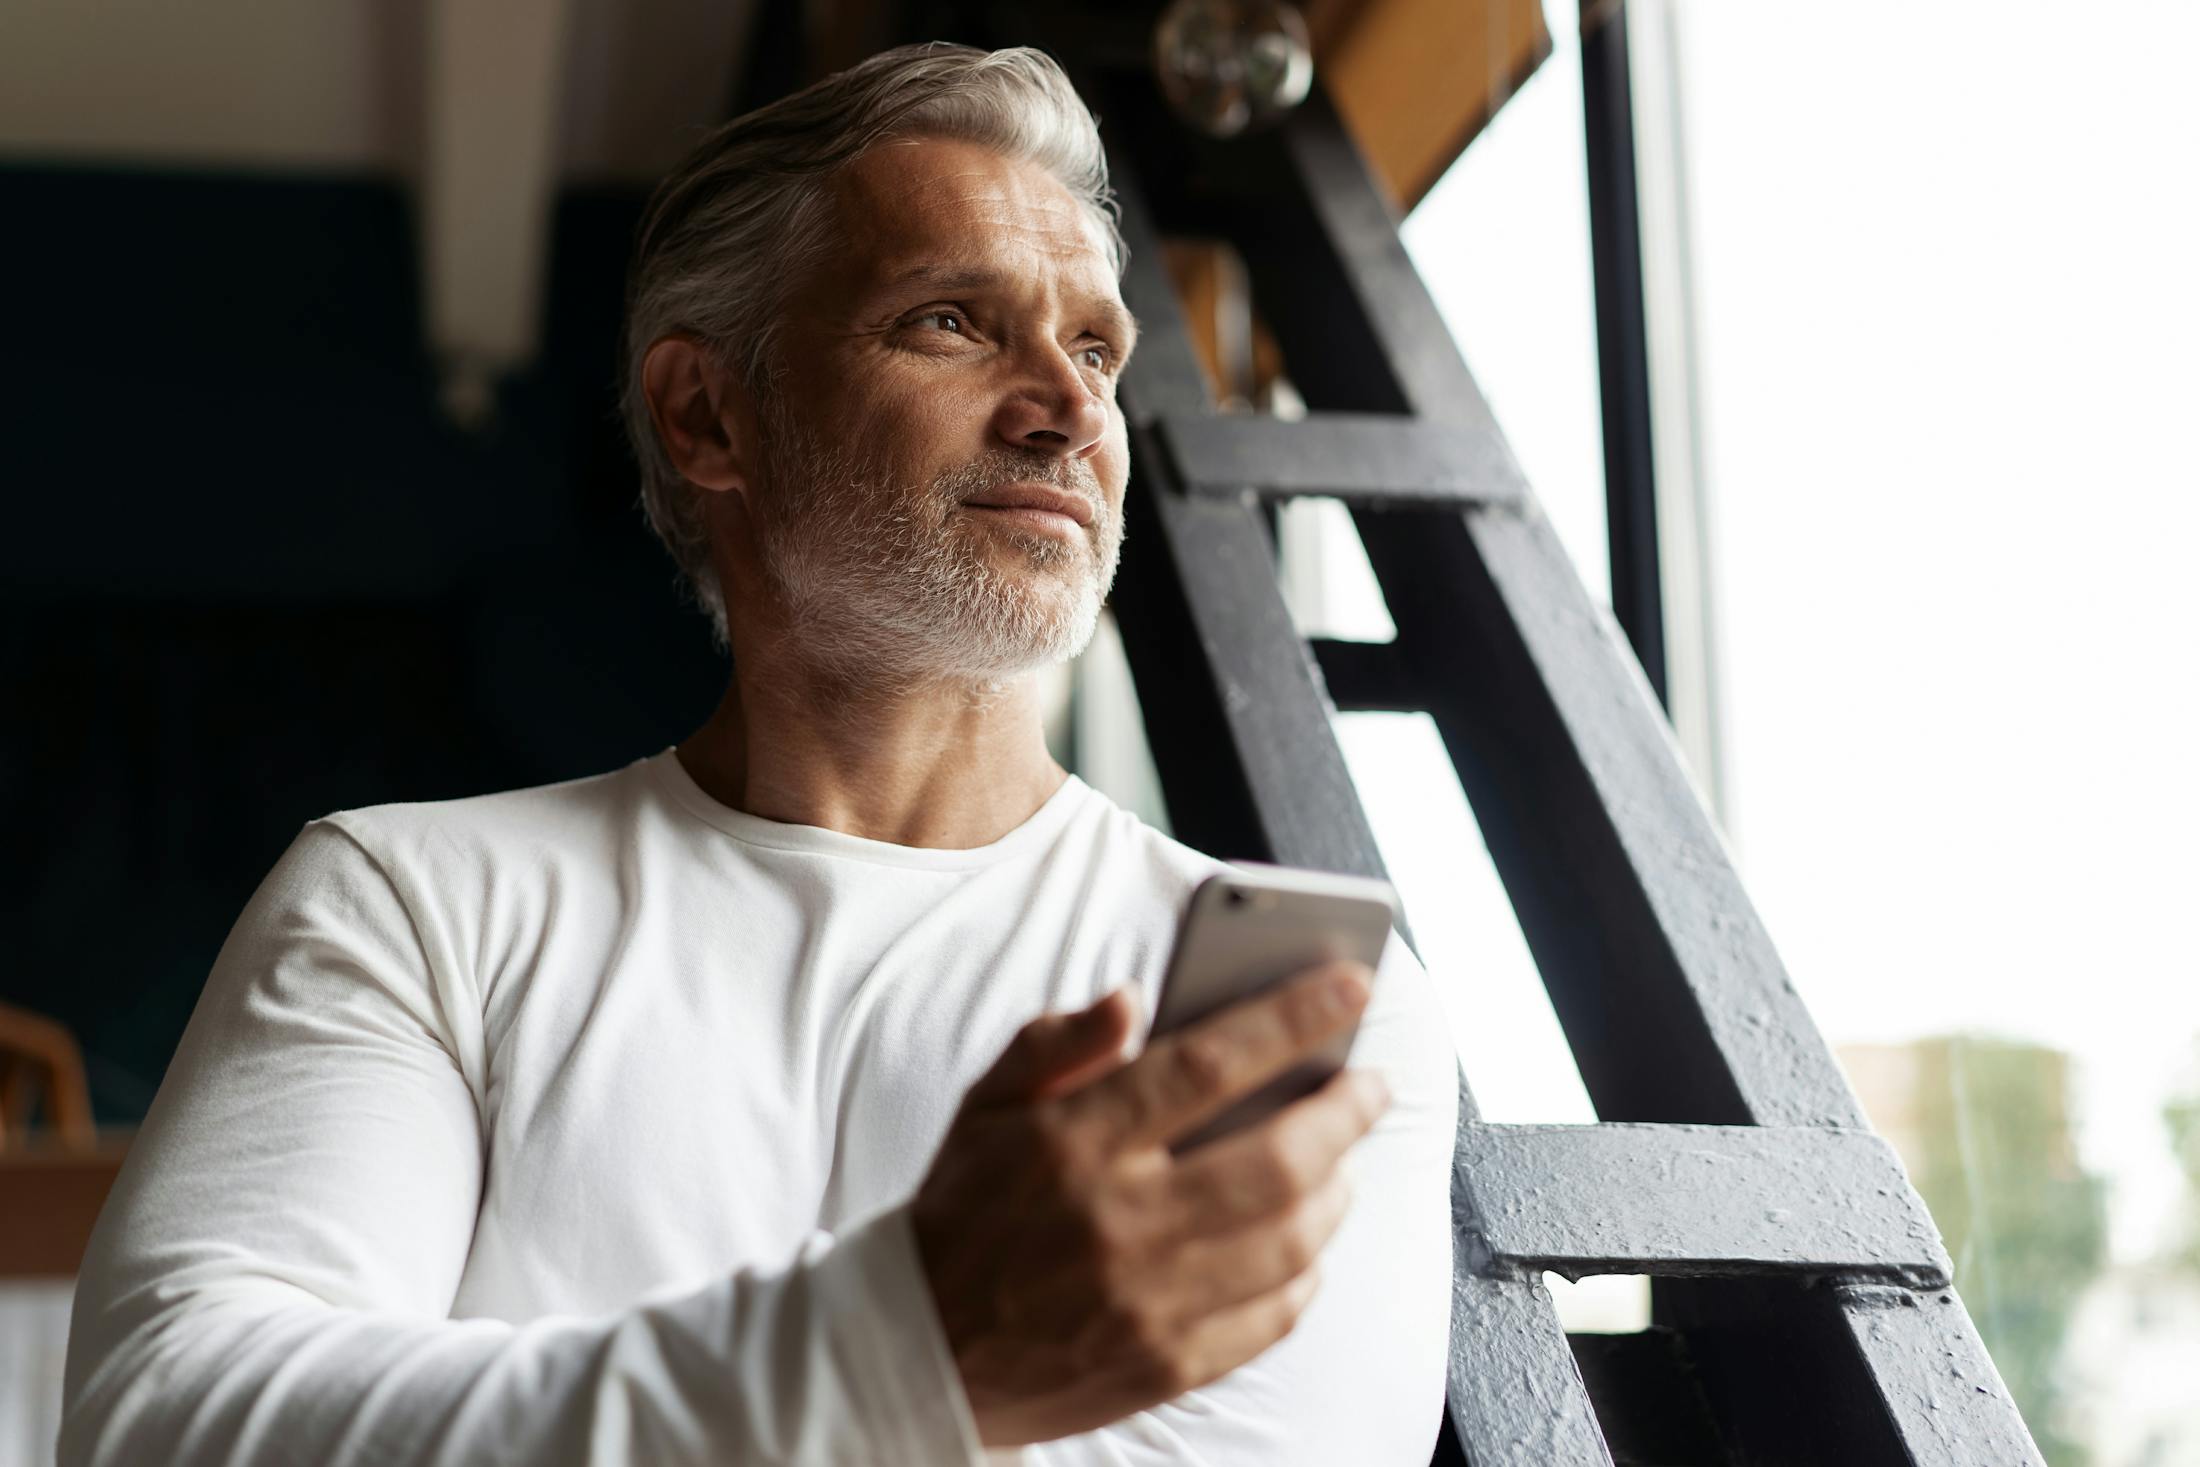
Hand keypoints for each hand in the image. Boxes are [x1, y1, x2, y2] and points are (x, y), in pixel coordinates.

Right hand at [910, 962, 1390, 1447]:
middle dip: (1345, 1111)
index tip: (1352, 982)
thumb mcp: (986, 1106)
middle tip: (1370, 1083)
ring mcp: (1146, 1303)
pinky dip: (1307, 1273)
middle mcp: (1117, 1222)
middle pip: (1277, 1160)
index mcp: (1073, 1143)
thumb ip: (1056, 1043)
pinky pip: (1272, 1318)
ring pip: (1291, 1241)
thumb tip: (1133, 1001)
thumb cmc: (964, 1209)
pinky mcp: (1164, 1365)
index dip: (1293, 1017)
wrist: (917, 1347)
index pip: (1209, 1064)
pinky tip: (1305, 1242)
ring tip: (1340, 1158)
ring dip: (1337, 1190)